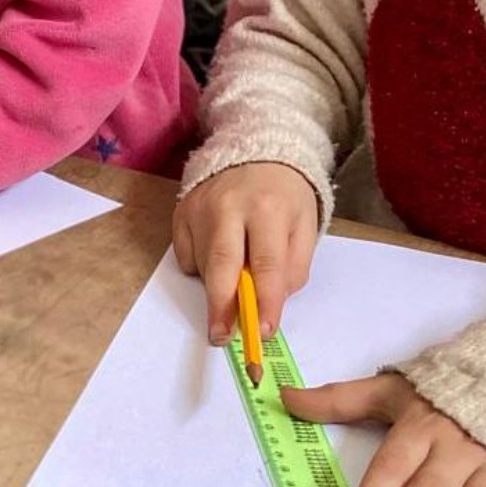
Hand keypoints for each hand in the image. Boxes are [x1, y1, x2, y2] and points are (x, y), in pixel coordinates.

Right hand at [172, 162, 318, 343]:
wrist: (256, 150)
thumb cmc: (284, 196)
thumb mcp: (305, 226)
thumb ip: (293, 267)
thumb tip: (269, 302)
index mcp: (268, 208)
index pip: (267, 264)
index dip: (265, 302)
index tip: (263, 331)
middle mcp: (229, 206)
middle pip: (222, 265)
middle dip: (222, 306)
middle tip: (222, 337)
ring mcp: (200, 208)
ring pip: (203, 264)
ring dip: (218, 285)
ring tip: (234, 279)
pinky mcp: (181, 212)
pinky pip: (185, 256)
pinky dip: (199, 268)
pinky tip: (218, 253)